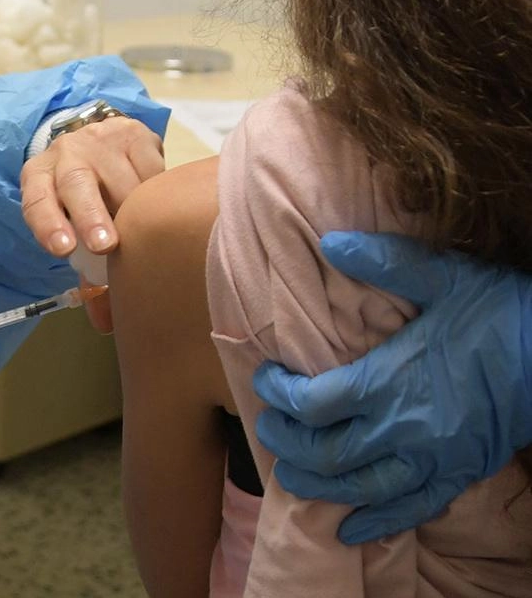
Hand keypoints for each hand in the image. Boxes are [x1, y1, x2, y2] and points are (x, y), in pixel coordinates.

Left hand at [20, 116, 163, 258]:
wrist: (100, 140)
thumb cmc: (82, 193)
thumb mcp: (70, 216)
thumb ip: (81, 258)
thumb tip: (102, 315)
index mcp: (40, 176)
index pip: (36, 200)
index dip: (47, 224)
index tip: (64, 249)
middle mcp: (65, 153)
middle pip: (75, 184)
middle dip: (90, 216)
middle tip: (105, 245)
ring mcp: (99, 140)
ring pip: (121, 181)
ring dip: (135, 212)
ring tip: (142, 230)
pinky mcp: (133, 133)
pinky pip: (151, 169)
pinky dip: (156, 193)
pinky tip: (156, 203)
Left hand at [253, 231, 531, 544]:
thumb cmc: (503, 312)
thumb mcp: (445, 276)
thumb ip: (385, 260)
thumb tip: (331, 241)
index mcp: (390, 381)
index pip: (311, 403)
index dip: (278, 395)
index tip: (267, 380)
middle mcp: (403, 428)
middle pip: (324, 453)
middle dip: (286, 443)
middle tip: (269, 428)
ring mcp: (432, 458)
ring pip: (358, 488)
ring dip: (317, 486)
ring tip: (291, 476)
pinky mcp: (458, 475)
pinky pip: (410, 510)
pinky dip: (376, 523)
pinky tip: (350, 529)